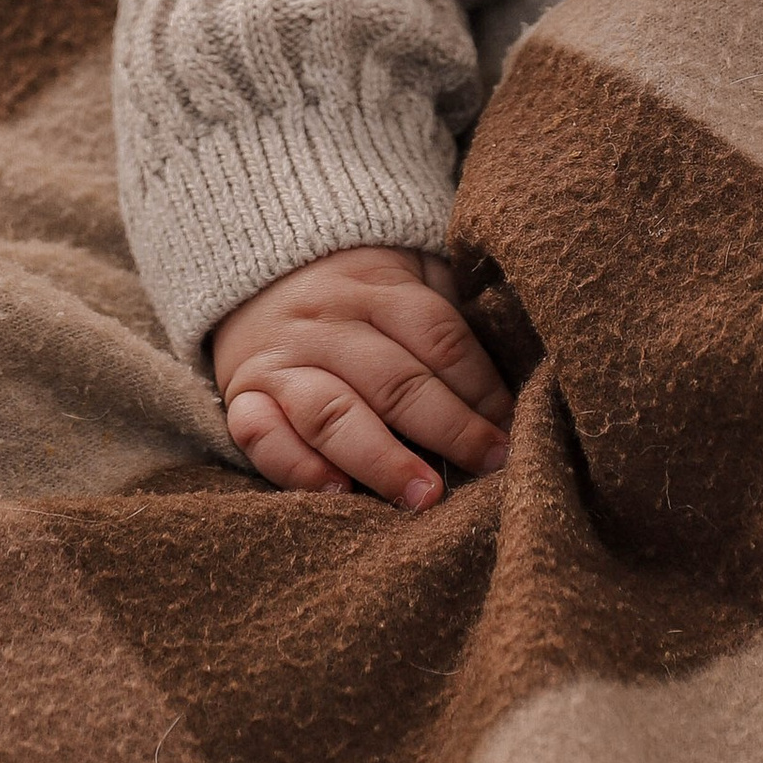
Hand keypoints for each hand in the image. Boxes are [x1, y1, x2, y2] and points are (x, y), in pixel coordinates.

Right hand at [210, 246, 513, 506]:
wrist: (254, 265)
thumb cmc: (358, 285)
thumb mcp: (408, 271)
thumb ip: (450, 311)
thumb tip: (519, 370)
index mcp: (378, 286)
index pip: (439, 336)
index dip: (481, 386)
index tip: (514, 428)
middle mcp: (328, 323)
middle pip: (394, 379)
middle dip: (448, 427)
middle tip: (489, 466)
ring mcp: (281, 360)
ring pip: (332, 412)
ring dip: (381, 458)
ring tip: (424, 497)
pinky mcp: (242, 396)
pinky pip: (261, 435)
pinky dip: (296, 468)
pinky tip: (337, 494)